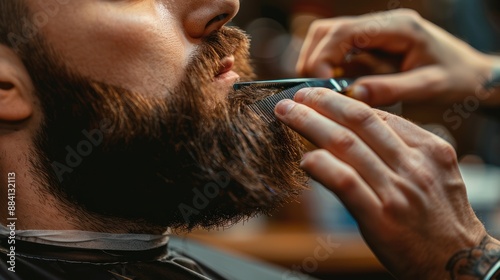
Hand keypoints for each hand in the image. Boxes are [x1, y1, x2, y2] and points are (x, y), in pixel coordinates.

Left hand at [275, 87, 496, 278]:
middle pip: (359, 121)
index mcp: (428, 149)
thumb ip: (404, 149)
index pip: (379, 115)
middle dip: (322, 102)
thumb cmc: (441, 217)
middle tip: (297, 95)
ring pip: (346, 144)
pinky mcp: (380, 218)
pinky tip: (305, 159)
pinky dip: (321, 165)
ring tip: (288, 113)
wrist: (458, 261)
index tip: (320, 97)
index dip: (343, 102)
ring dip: (310, 124)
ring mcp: (396, 190)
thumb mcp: (435, 173)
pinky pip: (344, 182)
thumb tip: (362, 127)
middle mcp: (413, 165)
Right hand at [296, 9, 498, 106]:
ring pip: (327, 38)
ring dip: (317, 63)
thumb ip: (391, 90)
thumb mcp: (428, 88)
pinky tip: (333, 88)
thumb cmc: (456, 79)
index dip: (323, 58)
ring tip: (322, 91)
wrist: (471, 75)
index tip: (321, 87)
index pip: (344, 33)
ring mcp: (374, 33)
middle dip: (314, 60)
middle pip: (328, 31)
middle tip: (316, 91)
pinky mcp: (369, 46)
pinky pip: (337, 52)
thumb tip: (353, 96)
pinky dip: (327, 69)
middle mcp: (381, 24)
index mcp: (397, 28)